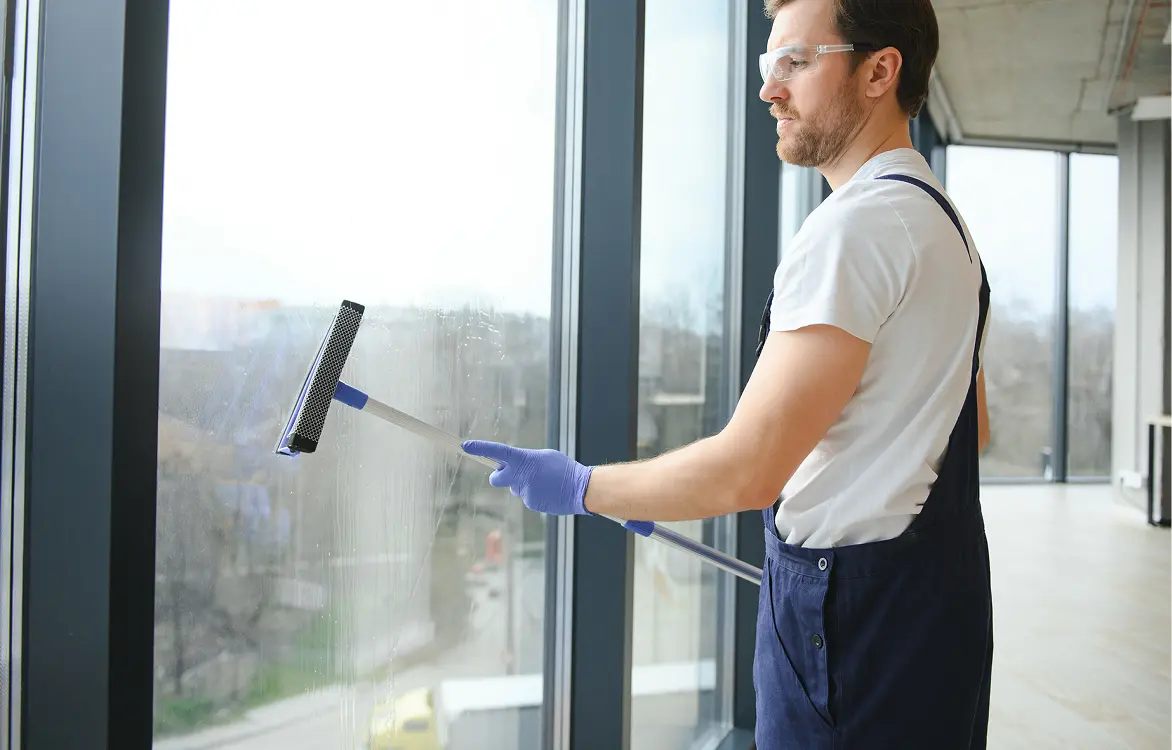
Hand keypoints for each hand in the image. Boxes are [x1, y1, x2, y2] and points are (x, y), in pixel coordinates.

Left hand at [462, 441, 593, 515]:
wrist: (580, 488)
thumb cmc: (563, 469)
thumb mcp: (544, 457)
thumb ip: (526, 461)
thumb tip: (517, 468)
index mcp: (523, 460)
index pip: (498, 451)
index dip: (480, 448)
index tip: (465, 445)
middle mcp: (519, 476)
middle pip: (496, 478)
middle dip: (500, 477)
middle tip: (510, 474)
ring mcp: (524, 492)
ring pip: (516, 489)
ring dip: (526, 486)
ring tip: (545, 483)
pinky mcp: (531, 504)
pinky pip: (528, 498)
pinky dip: (535, 495)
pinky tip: (548, 492)